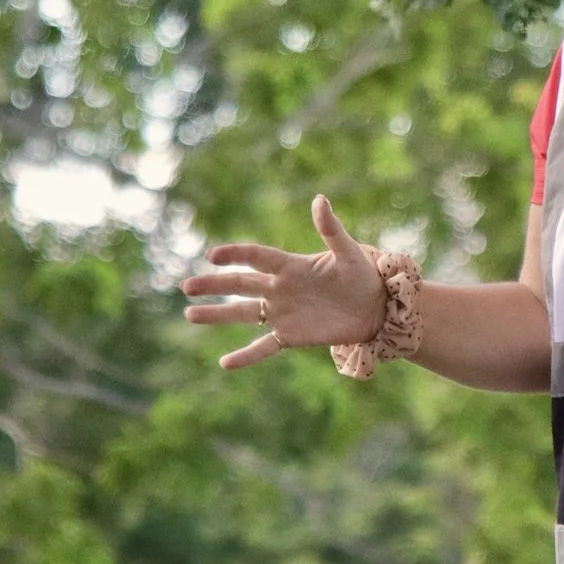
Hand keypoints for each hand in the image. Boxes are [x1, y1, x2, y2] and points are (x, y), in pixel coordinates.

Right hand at [181, 195, 384, 370]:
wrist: (377, 308)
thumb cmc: (364, 276)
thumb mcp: (350, 253)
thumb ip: (331, 230)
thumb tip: (320, 200)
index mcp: (291, 266)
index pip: (257, 257)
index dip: (235, 255)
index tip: (213, 256)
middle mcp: (280, 288)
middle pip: (240, 284)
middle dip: (213, 285)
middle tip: (186, 286)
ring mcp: (283, 313)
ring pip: (243, 313)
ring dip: (217, 315)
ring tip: (189, 315)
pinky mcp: (291, 336)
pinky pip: (264, 346)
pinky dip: (246, 355)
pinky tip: (225, 363)